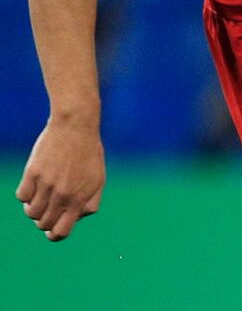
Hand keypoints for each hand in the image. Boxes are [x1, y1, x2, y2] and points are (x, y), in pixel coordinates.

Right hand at [15, 119, 105, 240]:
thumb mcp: (98, 179)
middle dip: (45, 220)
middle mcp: (63, 195)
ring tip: (42, 194)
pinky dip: (26, 194)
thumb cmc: (89, 153)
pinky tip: (35, 183)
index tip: (52, 228)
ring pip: (31, 212)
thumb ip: (90, 202)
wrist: (76, 127)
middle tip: (49, 206)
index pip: (62, 232)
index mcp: (80, 199)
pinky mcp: (33, 174)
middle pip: (44, 224)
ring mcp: (47, 185)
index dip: (55, 234)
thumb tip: (76, 218)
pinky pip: (22, 196)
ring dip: (34, 207)